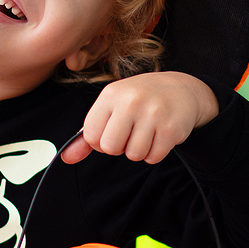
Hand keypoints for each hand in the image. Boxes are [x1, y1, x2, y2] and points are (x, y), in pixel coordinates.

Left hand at [61, 71, 219, 164]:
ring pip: (133, 155)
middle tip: (131, 133)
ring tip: (147, 132)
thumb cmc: (141, 100)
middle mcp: (131, 101)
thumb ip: (88, 134)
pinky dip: (155, 152)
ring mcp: (153, 114)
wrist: (182, 90)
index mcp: (111, 94)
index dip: (101, 141)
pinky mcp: (171, 128)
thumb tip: (66, 158)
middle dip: (120, 147)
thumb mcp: (113, 107)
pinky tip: (160, 134)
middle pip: (110, 148)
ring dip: (139, 150)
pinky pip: (153, 157)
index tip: (113, 131)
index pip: (91, 136)